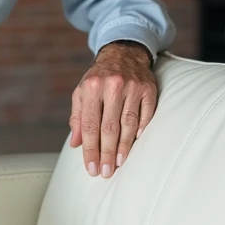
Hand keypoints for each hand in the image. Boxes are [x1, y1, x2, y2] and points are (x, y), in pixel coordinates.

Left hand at [69, 41, 157, 178]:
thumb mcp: (82, 92)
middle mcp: (112, 85)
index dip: (90, 148)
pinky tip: (136, 143)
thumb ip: (78, 117)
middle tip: (105, 172)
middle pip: (109, 127)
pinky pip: (146, 114)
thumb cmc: (99, 78)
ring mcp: (133, 87)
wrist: (123, 52)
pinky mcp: (149, 89)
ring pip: (128, 123)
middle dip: (106, 152)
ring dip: (123, 146)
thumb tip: (75, 144)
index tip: (91, 167)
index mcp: (92, 86)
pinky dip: (141, 129)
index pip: (89, 124)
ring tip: (118, 163)